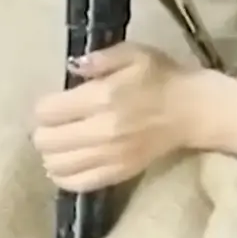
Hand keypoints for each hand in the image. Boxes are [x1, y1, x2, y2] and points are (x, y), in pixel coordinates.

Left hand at [32, 43, 199, 191]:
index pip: (47, 111)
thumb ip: (100, 57)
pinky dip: (63, 175)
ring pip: (56, 164)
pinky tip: (68, 163)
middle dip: (44, 130)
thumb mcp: (135, 54)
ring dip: (51, 153)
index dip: (44, 106)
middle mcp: (101, 130)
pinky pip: (76, 183)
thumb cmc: (162, 78)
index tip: (54, 102)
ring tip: (62, 142)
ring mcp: (109, 156)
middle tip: (55, 123)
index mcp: (102, 97)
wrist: (193, 110)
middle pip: (46, 140)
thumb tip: (72, 66)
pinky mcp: (117, 174)